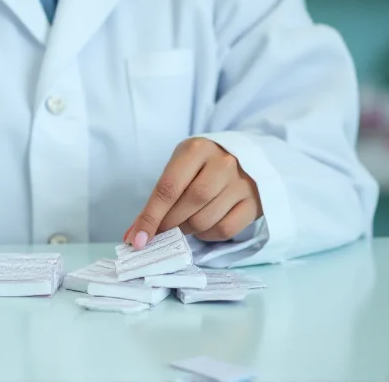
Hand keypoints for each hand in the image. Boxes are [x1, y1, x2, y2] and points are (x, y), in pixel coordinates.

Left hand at [124, 137, 262, 248]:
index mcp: (197, 149)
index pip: (168, 187)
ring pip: (206, 220)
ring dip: (188, 230)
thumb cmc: (202, 163)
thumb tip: (134, 234)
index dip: (151, 216)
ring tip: (183, 224)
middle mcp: (222, 164)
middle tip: (161, 231)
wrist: (241, 155)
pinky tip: (203, 227)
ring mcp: (241, 183)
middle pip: (189, 204)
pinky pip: (226, 230)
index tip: (137, 238)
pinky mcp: (254, 202)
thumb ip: (160, 195)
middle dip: (169, 224)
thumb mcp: (180, 166)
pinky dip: (208, 235)